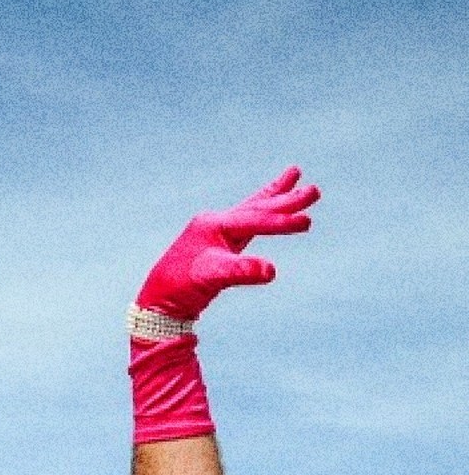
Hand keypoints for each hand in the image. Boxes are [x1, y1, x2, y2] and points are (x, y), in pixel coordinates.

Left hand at [137, 168, 318, 321]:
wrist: (158, 300)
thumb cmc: (181, 287)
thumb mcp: (212, 278)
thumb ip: (241, 271)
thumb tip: (271, 271)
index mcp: (214, 224)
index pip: (255, 221)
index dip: (282, 223)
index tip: (308, 222)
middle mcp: (215, 222)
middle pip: (257, 207)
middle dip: (286, 200)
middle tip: (315, 190)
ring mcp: (216, 231)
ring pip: (252, 209)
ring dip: (274, 196)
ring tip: (294, 175)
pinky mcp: (217, 243)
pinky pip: (246, 223)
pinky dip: (260, 215)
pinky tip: (269, 208)